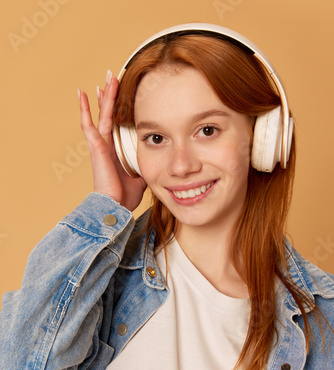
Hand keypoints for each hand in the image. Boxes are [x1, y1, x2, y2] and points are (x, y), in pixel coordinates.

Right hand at [79, 70, 146, 211]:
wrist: (114, 207)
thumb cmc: (123, 197)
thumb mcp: (140, 178)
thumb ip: (144, 167)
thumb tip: (155, 164)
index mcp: (115, 151)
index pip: (116, 124)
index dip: (118, 109)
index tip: (120, 94)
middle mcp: (106, 145)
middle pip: (108, 115)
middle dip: (110, 96)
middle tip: (112, 77)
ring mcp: (100, 145)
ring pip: (102, 115)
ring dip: (104, 96)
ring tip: (105, 79)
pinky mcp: (97, 148)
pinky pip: (89, 125)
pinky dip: (85, 109)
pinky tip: (83, 94)